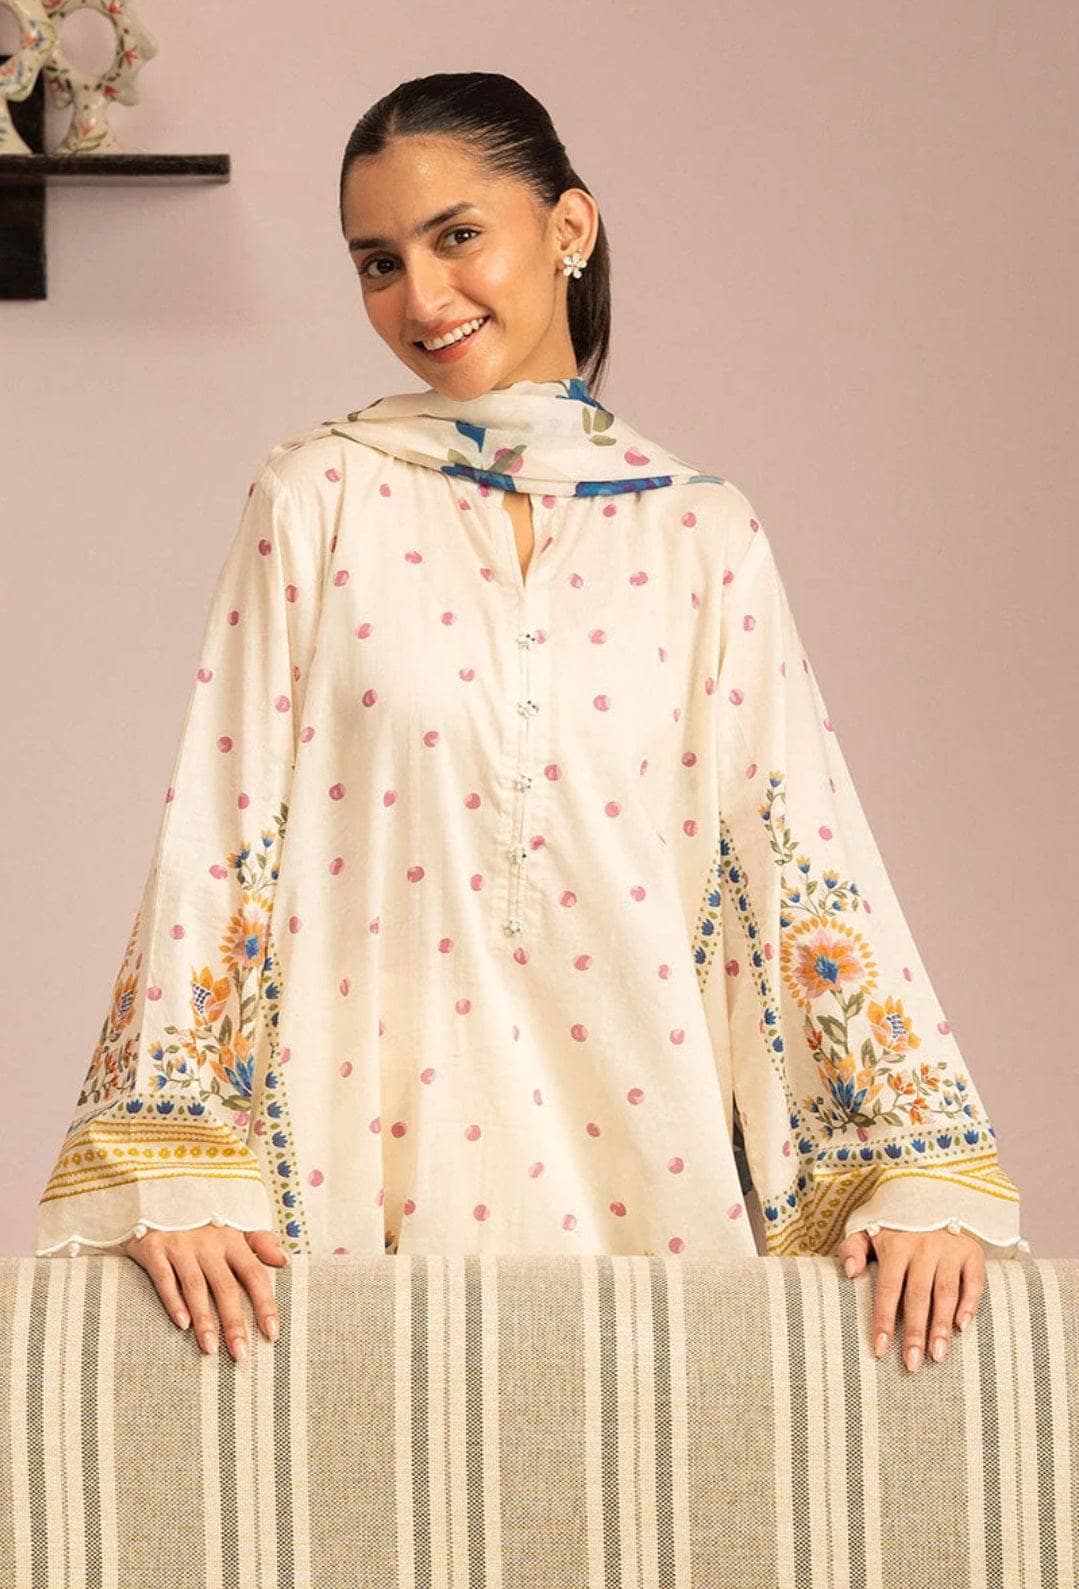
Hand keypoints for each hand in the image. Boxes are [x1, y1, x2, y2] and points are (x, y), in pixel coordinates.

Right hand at [121, 1223, 287, 1361]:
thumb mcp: (231, 1223)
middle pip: (226, 1287)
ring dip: (204, 1319)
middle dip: (235, 1323)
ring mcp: (180, 1244)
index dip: (265, 1304)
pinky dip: (173, 1301)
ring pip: (196, 1287)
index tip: (271, 1334)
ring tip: (211, 1349)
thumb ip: (258, 1242)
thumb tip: (283, 1261)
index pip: (254, 1274)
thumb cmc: (198, 1216)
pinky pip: (164, 1278)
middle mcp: (208, 1242)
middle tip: (241, 1356)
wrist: (155, 1189)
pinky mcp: (153, 1247)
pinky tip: (181, 1324)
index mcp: (231, 1238)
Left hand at [834, 1225, 985, 1371]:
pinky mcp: (971, 1251)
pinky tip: (963, 1327)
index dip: (884, 1320)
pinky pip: (973, 1281)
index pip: (888, 1289)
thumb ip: (852, 1248)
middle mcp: (923, 1247)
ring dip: (941, 1326)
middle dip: (915, 1333)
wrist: (931, 1193)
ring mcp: (949, 1249)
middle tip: (912, 1365)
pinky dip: (970, 1303)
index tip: (880, 1350)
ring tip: (937, 1356)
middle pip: (918, 1296)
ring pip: (945, 1293)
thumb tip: (849, 1272)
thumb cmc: (894, 1224)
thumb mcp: (867, 1229)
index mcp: (895, 1245)